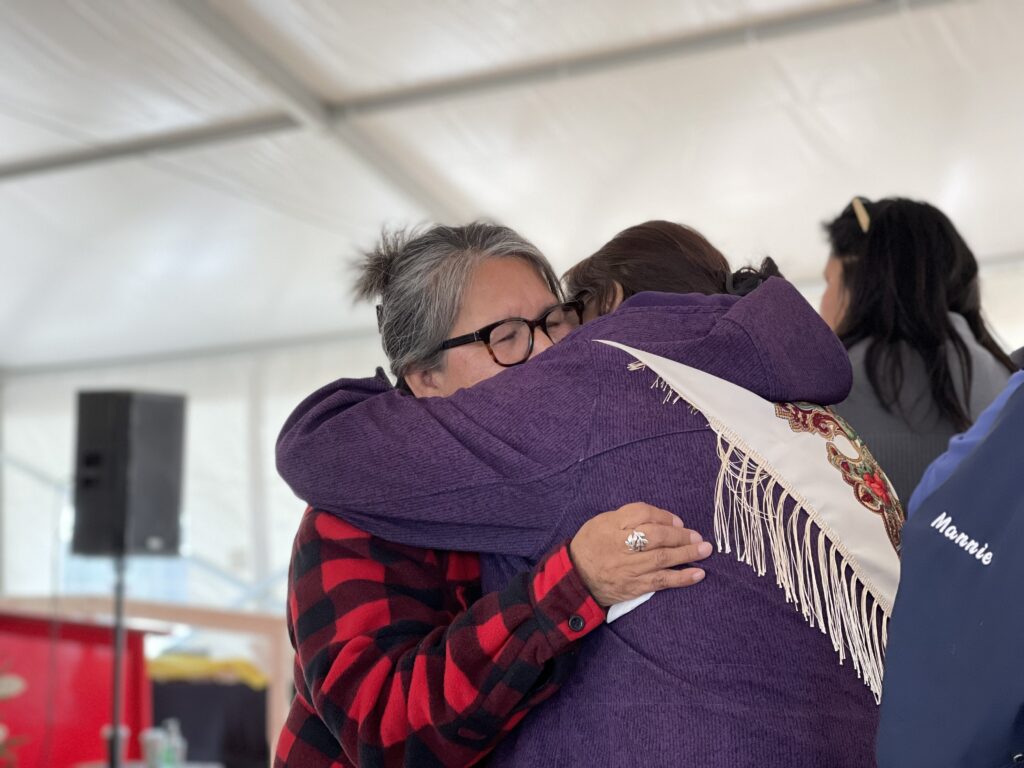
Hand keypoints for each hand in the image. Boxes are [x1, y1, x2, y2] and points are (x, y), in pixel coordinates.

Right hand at [569, 502, 711, 606]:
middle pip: (656, 536)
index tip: (678, 521)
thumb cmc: (591, 545)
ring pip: (662, 558)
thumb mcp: (602, 522)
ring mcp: (629, 568)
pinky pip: (661, 581)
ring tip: (705, 550)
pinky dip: (681, 578)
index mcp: (611, 525)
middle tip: (698, 536)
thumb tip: (665, 520)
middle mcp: (620, 545)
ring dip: (687, 554)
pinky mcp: (634, 586)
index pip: (642, 513)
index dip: (663, 516)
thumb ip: (628, 518)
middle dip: (680, 535)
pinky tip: (698, 574)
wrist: (575, 577)